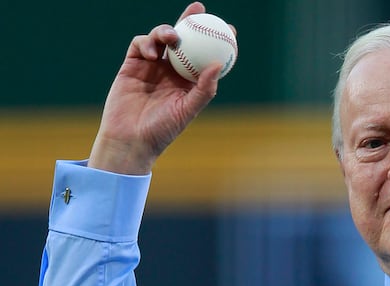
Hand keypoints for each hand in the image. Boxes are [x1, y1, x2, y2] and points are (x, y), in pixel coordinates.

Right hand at [88, 2, 231, 174]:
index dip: (217, 40)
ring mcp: (151, 66)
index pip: (205, 55)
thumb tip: (217, 64)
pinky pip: (140, 45)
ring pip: (161, 38)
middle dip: (191, 20)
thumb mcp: (188, 110)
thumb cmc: (162, 130)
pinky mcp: (132, 65)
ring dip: (166, 31)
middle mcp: (172, 71)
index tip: (229, 29)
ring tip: (172, 37)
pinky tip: (153, 53)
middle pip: (184, 40)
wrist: (130, 139)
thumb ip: (204, 88)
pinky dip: (147, 43)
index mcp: (189, 81)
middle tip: (199, 9)